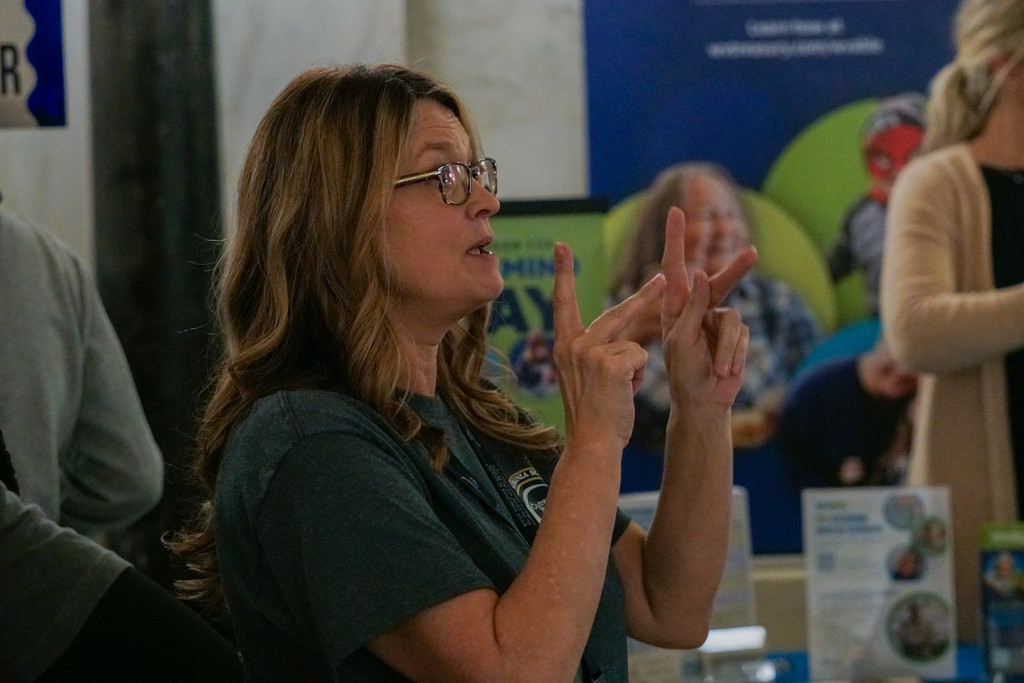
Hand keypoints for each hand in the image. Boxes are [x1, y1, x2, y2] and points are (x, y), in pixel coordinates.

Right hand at [552, 243, 665, 449]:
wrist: (591, 444)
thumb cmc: (594, 415)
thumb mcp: (586, 377)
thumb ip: (598, 352)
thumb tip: (626, 339)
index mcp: (564, 345)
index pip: (563, 302)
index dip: (563, 273)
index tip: (560, 245)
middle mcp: (574, 344)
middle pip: (616, 312)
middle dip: (644, 297)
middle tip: (662, 277)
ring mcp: (591, 352)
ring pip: (633, 341)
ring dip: (636, 364)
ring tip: (624, 387)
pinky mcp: (610, 363)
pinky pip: (640, 357)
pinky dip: (639, 376)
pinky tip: (624, 394)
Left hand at [660, 207, 755, 408]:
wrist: (703, 401)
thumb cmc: (683, 372)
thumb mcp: (681, 339)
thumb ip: (692, 307)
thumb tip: (702, 272)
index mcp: (675, 307)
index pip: (675, 267)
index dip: (675, 239)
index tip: (675, 211)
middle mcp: (697, 309)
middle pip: (719, 282)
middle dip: (737, 270)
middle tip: (752, 252)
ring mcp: (717, 321)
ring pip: (733, 318)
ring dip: (727, 348)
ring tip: (718, 369)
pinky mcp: (736, 336)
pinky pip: (741, 336)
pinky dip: (733, 354)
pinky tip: (725, 371)